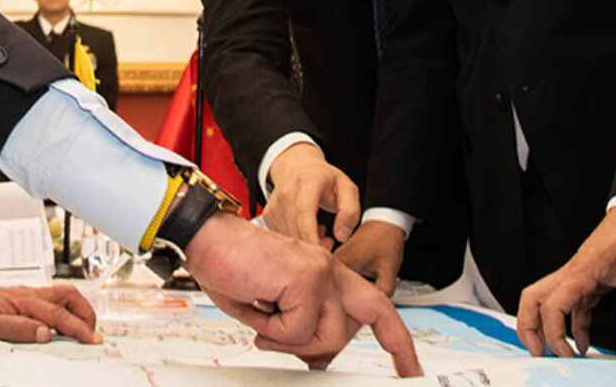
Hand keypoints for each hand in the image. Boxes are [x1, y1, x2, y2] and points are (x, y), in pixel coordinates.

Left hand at [0, 281, 99, 343]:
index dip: (78, 328)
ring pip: (64, 296)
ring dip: (78, 311)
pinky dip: (67, 313)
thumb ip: (18, 328)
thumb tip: (45, 333)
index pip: (59, 314)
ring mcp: (30, 296)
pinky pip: (54, 302)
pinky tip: (64, 327)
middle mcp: (30, 294)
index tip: (92, 340)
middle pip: (70, 296)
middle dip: (86, 313)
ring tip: (82, 330)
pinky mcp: (27, 300)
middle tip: (92, 334)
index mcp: (24, 300)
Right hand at [183, 211, 421, 375]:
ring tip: (266, 320)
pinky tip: (259, 308)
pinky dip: (273, 331)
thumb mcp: (273, 312)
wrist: (206, 241)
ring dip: (292, 341)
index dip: (395, 338)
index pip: (373, 305)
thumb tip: (318, 360)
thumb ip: (301, 332)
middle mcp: (329, 269)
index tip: (409, 367)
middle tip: (408, 376)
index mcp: (325, 274)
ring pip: (329, 334)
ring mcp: (321, 271)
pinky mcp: (306, 279)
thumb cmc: (232, 270)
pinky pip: (299, 331)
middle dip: (397, 346)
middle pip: (376, 312)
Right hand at [261, 142, 360, 246]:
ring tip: (319, 231)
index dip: (312, 237)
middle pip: (296, 230)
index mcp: (307, 183)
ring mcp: (274, 205)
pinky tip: (306, 229)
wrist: (296, 166)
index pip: (304, 214)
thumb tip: (341, 236)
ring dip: (306, 243)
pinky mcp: (268, 216)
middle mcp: (286, 193)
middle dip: (315, 246)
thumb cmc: (324, 179)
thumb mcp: (347, 188)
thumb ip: (350, 211)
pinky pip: (283, 237)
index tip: (324, 255)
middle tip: (330, 241)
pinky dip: (297, 240)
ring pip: (289, 237)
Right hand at [518, 205, 615, 357]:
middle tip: (540, 353)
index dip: (554, 332)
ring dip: (549, 329)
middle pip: (532, 300)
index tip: (567, 353)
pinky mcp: (590, 281)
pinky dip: (573, 327)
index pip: (551, 305)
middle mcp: (572, 275)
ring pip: (549, 304)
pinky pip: (573, 308)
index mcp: (579, 272)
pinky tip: (583, 342)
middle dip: (529, 328)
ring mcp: (579, 278)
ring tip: (559, 353)